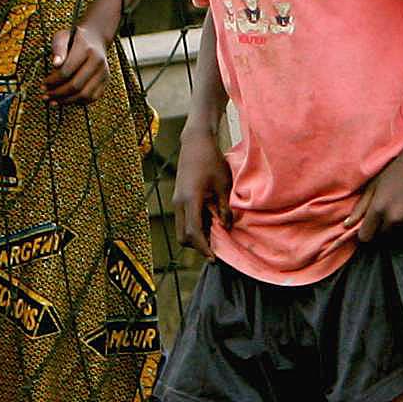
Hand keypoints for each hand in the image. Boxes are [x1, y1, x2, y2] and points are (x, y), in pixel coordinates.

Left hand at [43, 18, 109, 104]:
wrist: (95, 39)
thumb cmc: (74, 38)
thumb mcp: (62, 37)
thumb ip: (58, 48)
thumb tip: (55, 64)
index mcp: (87, 49)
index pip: (67, 71)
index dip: (53, 80)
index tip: (43, 83)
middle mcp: (98, 61)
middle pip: (76, 85)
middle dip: (58, 93)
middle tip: (46, 95)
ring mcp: (104, 72)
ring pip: (84, 95)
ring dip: (66, 100)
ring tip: (53, 100)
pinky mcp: (105, 81)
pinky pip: (92, 98)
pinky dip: (77, 102)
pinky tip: (65, 100)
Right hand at [172, 131, 227, 254]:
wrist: (195, 142)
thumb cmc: (211, 160)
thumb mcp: (223, 185)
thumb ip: (224, 209)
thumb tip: (226, 228)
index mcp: (190, 200)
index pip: (193, 232)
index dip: (203, 248)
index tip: (213, 259)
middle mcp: (179, 203)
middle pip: (183, 236)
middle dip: (197, 246)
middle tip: (214, 248)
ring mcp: (176, 200)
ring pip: (181, 228)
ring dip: (195, 235)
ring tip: (214, 234)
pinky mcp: (178, 197)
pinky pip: (182, 219)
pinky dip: (193, 225)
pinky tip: (209, 221)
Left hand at [352, 142, 402, 247]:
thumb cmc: (395, 171)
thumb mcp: (373, 186)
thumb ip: (360, 208)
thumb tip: (346, 225)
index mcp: (378, 208)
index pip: (365, 237)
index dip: (365, 233)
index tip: (369, 227)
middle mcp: (394, 218)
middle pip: (381, 238)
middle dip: (380, 231)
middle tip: (386, 215)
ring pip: (398, 239)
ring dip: (396, 231)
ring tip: (399, 213)